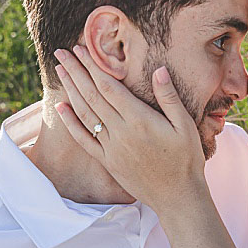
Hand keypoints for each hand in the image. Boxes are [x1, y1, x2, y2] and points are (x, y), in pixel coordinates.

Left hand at [52, 46, 207, 211]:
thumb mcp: (186, 126)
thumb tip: (158, 70)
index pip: (108, 87)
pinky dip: (71, 123)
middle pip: (91, 96)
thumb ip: (169, 98)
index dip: (92, 66)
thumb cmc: (187, 160)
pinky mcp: (107, 162)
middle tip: (61, 53)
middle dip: (75, 72)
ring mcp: (111, 148)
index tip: (80, 50)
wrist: (177, 197)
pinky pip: (84, 140)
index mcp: (139, 120)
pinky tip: (61, 108)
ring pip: (84, 114)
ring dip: (70, 91)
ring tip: (60, 71)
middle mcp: (120, 132)